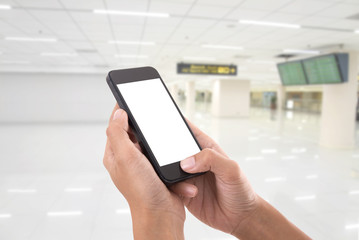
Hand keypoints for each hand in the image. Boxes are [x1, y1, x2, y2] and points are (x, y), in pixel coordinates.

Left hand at [104, 105, 192, 239]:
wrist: (161, 215)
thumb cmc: (142, 191)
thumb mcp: (126, 158)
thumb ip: (119, 134)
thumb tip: (118, 114)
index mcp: (115, 154)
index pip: (116, 126)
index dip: (122, 111)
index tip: (129, 97)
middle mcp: (127, 158)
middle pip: (134, 131)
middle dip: (144, 125)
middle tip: (151, 116)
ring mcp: (142, 164)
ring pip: (151, 142)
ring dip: (159, 142)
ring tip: (162, 143)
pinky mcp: (156, 169)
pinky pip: (162, 154)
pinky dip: (167, 154)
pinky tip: (168, 156)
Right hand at [171, 121, 309, 239]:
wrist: (241, 217)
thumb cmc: (241, 190)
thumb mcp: (231, 170)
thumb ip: (211, 160)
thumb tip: (187, 162)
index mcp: (205, 148)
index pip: (186, 131)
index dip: (174, 123)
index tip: (162, 121)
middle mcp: (194, 161)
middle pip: (171, 149)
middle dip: (163, 150)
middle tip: (161, 155)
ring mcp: (187, 176)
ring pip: (167, 168)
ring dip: (168, 173)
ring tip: (184, 181)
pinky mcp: (183, 192)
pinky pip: (170, 187)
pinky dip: (172, 188)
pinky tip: (188, 193)